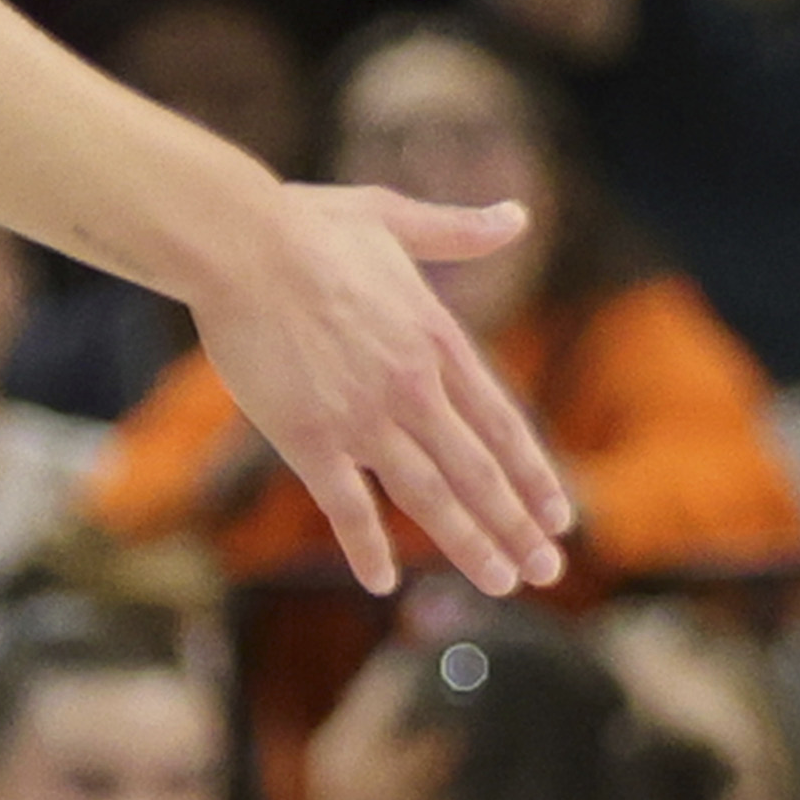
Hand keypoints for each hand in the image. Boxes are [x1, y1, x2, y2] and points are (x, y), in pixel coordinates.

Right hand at [187, 185, 572, 594]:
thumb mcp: (395, 218)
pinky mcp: (309, 438)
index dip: (533, 475)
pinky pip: (346, 507)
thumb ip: (459, 231)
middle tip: (549, 571)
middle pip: (478, 472)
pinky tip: (382, 584)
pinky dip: (366, 547)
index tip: (560, 516)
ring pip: (430, 497)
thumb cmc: (308, 225)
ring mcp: (363, 418)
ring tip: (502, 582)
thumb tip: (517, 215)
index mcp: (437, 340)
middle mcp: (413, 387)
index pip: (502, 423)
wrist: (239, 245)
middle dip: (517, 526)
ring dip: (468, 544)